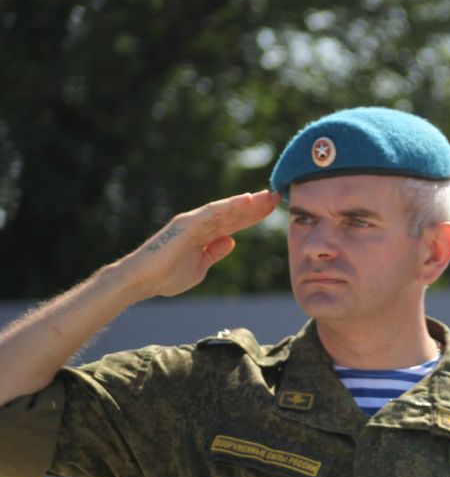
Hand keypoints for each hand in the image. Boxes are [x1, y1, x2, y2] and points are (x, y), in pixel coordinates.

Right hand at [116, 190, 277, 299]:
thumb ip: (215, 252)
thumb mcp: (201, 266)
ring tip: (267, 195)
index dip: (254, 216)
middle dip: (256, 206)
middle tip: (277, 195)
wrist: (144, 280)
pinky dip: (230, 205)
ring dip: (247, 202)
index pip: (235, 223)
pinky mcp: (187, 224)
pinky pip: (212, 212)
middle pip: (234, 214)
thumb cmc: (167, 276)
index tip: (273, 209)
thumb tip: (231, 241)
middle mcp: (201, 225)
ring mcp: (194, 222)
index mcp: (206, 236)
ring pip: (226, 210)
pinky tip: (247, 200)